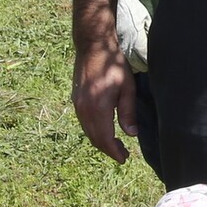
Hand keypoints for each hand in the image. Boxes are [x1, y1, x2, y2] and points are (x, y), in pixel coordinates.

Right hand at [72, 41, 140, 164]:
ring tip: (116, 145)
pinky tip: (105, 131)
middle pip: (95, 139)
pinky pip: (84, 123)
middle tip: (123, 155)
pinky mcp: (76, 101)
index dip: (114, 152)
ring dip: (101, 142)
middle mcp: (84, 110)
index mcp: (98, 109)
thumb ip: (128, 112)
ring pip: (88, 132)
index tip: (124, 159)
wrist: (92, 47)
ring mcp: (78, 106)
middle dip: (108, 150)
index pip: (105, 139)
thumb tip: (131, 134)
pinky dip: (94, 132)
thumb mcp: (127, 88)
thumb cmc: (113, 64)